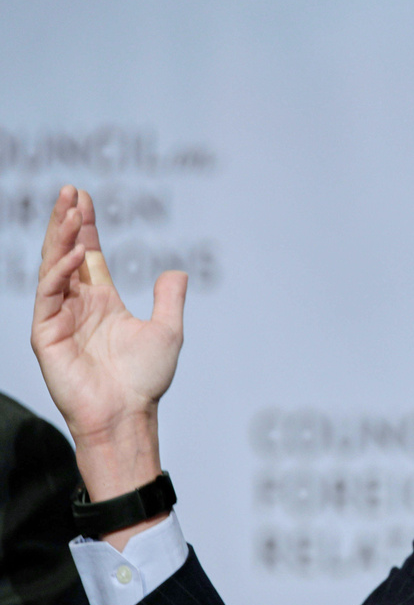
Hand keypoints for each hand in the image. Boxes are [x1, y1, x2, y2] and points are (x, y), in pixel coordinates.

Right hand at [31, 186, 186, 520]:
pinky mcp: (45, 334)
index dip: (86, 226)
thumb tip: (177, 271)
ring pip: (54, 267)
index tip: (83, 197)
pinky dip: (62, 272)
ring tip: (71, 209)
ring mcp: (59, 318)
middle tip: (69, 190)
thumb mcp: (167, 330)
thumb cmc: (145, 379)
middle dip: (67, 222)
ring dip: (61, 237)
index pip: (89, 255)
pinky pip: (50, 295)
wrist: (127, 414)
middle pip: (67, 253)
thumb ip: (169, 298)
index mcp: (102, 302)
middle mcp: (78, 306)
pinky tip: (77, 253)